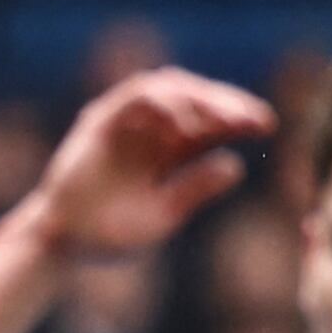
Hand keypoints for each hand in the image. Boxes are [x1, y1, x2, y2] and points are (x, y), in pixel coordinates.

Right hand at [22, 70, 276, 261]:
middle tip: (254, 118)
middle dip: (228, 105)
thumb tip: (237, 165)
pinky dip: (161, 103)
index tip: (268, 126)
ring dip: (200, 99)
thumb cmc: (110, 234)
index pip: (211, 125)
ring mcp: (126, 122)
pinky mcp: (100, 120)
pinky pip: (134, 97)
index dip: (240, 120)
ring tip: (225, 118)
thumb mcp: (164, 215)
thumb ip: (195, 189)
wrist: (63, 242)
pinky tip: (184, 123)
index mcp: (171, 152)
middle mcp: (152, 130)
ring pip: (169, 90)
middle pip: (197, 101)